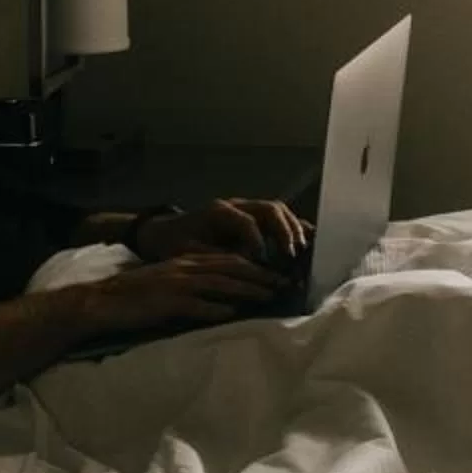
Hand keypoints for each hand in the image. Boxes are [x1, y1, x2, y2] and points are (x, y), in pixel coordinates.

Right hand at [75, 253, 285, 337]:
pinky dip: (215, 310)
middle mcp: (185, 268)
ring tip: (268, 297)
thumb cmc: (135, 296)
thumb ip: (194, 287)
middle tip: (284, 284)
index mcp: (187, 262)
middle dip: (260, 276)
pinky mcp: (165, 303)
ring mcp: (176, 285)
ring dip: (246, 290)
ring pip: (219, 284)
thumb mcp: (168, 283)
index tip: (276, 275)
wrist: (101, 301)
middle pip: (230, 268)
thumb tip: (224, 300)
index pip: (228, 260)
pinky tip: (232, 315)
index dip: (255, 267)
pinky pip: (195, 306)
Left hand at [138, 197, 310, 266]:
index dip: (256, 240)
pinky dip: (293, 227)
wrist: (164, 232)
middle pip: (268, 208)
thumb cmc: (174, 244)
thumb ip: (213, 257)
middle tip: (291, 254)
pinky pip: (277, 218)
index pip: (245, 220)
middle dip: (283, 231)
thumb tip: (240, 267)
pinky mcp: (252, 217)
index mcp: (217, 211)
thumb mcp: (186, 253)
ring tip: (300, 251)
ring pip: (277, 210)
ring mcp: (246, 208)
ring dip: (292, 229)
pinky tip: (307, 240)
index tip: (261, 260)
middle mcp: (236, 205)